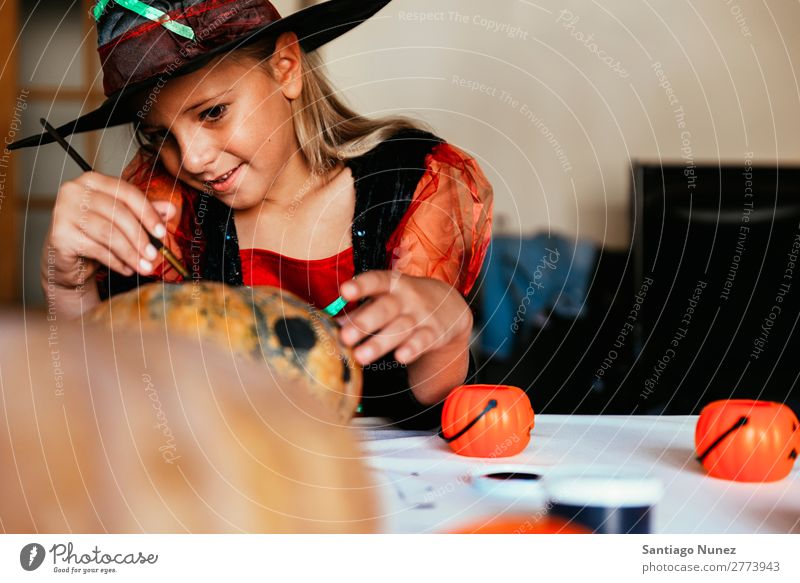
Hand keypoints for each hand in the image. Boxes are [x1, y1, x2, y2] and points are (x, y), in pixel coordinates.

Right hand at [43, 171, 175, 290]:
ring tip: (145, 267)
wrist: (70, 261)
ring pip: (108, 232)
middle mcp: (75, 191)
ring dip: (131, 253)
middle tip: (154, 256)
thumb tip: (171, 209)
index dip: (148, 213)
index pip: (127, 192)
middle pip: (118, 212)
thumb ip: (146, 212)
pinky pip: (95, 248)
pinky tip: (127, 269)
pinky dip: (116, 262)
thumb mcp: (124, 221)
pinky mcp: (59, 234)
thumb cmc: (98, 236)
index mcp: (93, 180)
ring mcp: (63, 211)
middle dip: (140, 237)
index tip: (163, 233)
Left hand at [336, 271, 472, 365]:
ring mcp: (421, 315)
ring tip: (361, 356)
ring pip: (400, 329)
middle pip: (385, 309)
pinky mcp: (434, 333)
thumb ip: (359, 311)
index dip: (360, 286)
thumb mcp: (385, 298)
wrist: (449, 305)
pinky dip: (412, 349)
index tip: (345, 291)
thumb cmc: (405, 301)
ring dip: (380, 343)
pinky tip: (400, 357)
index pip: (375, 281)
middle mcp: (406, 298)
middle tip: (345, 337)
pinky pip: (423, 341)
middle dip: (365, 322)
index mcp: (391, 284)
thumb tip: (331, 325)